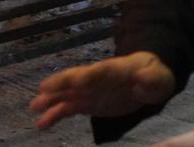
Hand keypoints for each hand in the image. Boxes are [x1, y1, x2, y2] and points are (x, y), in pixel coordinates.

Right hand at [29, 51, 174, 128]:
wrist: (145, 79)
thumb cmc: (153, 76)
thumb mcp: (160, 76)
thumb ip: (152, 78)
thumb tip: (143, 78)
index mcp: (114, 70)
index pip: (99, 72)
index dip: (89, 76)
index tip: (77, 81)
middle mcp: (95, 78)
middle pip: (76, 78)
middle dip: (61, 83)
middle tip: (43, 88)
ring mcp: (88, 90)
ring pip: (66, 93)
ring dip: (51, 99)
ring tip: (34, 107)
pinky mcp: (85, 102)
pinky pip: (66, 108)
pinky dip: (54, 115)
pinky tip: (41, 124)